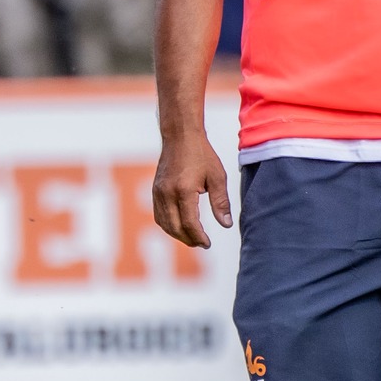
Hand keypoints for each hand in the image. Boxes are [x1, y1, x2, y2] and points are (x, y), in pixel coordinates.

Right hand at [152, 134, 232, 248]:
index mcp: (184, 190)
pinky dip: (168, 225)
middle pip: (175, 228)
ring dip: (178, 234)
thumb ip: (221, 202)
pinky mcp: (155, 191)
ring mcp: (158, 192)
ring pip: (165, 224)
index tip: (208, 243)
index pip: (189, 224)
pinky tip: (180, 226)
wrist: (180, 136)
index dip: (199, 237)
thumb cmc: (201, 154)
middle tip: (202, 243)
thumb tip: (225, 224)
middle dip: (189, 239)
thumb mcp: (217, 177)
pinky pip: (159, 215)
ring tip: (192, 237)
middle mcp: (167, 193)